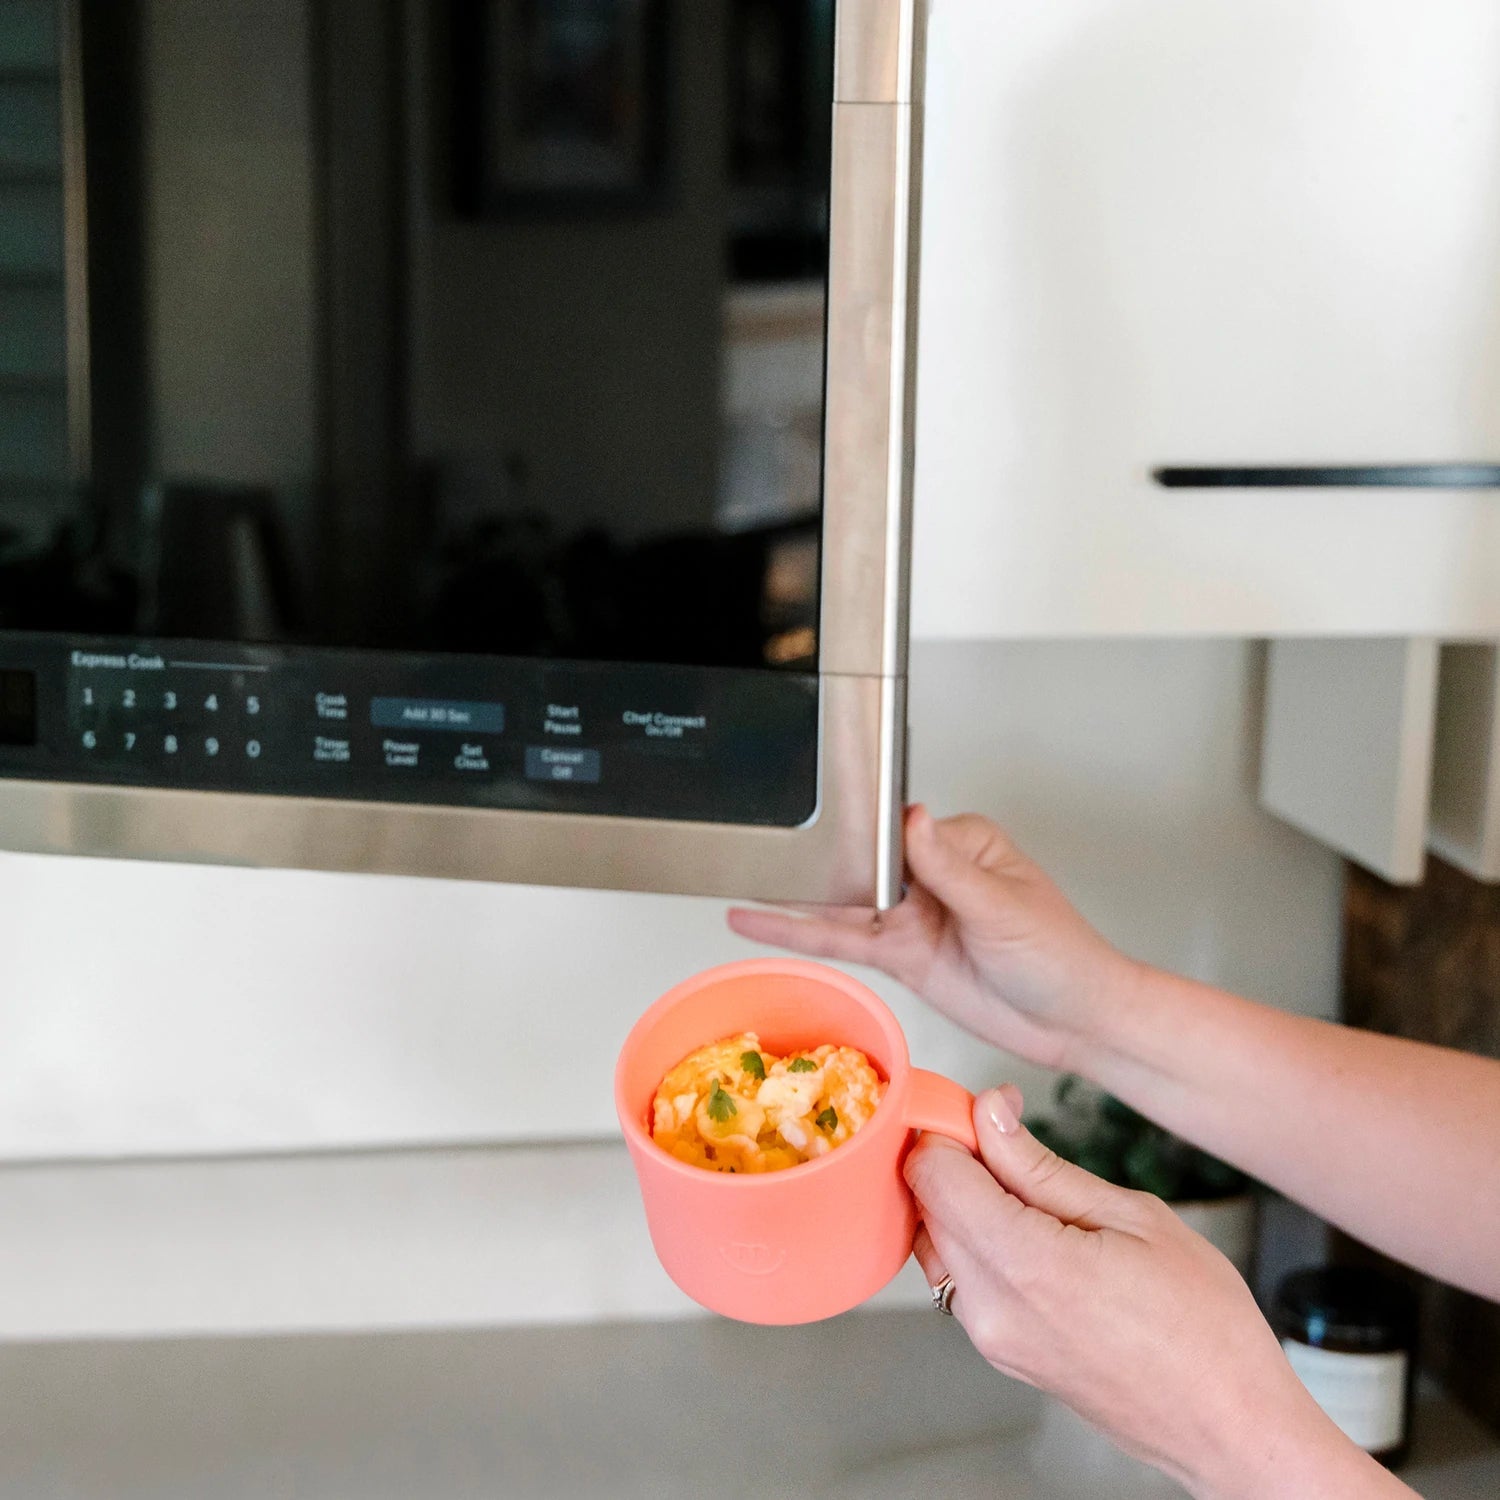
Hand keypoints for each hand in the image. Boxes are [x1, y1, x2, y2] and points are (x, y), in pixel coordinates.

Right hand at [728, 806, 1132, 1070]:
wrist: (1074, 1022)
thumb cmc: (1060, 956)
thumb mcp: (1004, 908)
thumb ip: (950, 869)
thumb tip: (914, 818)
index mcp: (960, 844)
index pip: (894, 828)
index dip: (854, 832)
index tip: (817, 829)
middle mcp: (930, 874)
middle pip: (860, 862)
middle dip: (813, 859)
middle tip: (756, 848)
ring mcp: (912, 915)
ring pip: (843, 902)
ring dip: (795, 898)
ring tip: (740, 883)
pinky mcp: (902, 954)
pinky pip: (845, 941)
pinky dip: (803, 933)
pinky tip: (764, 925)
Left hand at [906, 1088, 1392, 1499]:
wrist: (1228, 1426)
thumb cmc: (1204, 1323)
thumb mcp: (1134, 1217)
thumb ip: (1041, 1165)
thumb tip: (988, 1113)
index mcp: (1026, 1264)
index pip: (931, 1174)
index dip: (949, 1129)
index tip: (984, 1112)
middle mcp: (992, 1307)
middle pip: (926, 1205)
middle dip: (954, 1161)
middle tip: (1010, 1141)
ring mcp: (991, 1338)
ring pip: (936, 1242)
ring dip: (961, 1203)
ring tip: (1029, 1191)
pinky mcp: (999, 1354)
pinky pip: (959, 1279)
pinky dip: (975, 1242)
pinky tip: (1030, 1233)